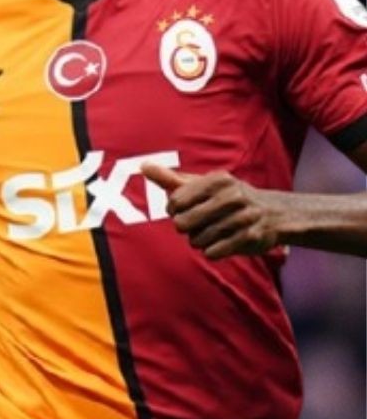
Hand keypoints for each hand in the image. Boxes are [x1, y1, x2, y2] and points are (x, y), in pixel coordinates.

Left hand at [142, 164, 284, 258]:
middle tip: (196, 223)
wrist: (274, 213)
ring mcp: (243, 217)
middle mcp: (232, 196)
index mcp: (217, 180)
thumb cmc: (228, 197)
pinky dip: (211, 251)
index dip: (174, 210)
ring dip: (198, 240)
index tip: (183, 209)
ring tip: (211, 232)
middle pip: (183, 223)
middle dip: (185, 227)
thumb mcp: (203, 184)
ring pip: (197, 240)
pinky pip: (213, 252)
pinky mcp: (250, 238)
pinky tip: (221, 243)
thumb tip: (143, 166)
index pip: (175, 201)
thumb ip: (172, 179)